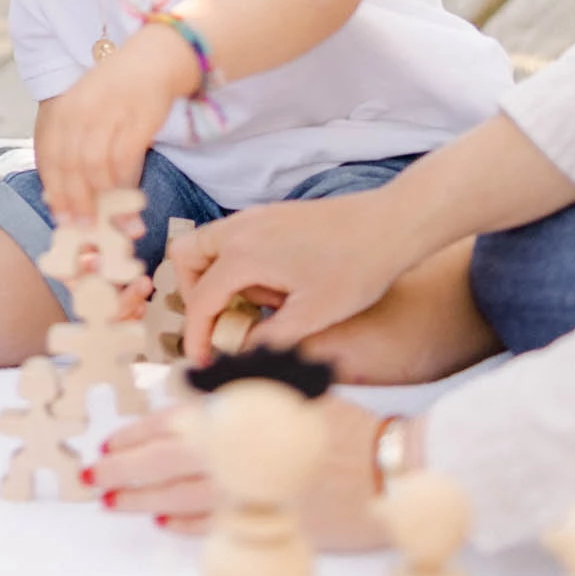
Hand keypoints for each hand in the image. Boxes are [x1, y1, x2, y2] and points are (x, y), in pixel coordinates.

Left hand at [35, 29, 194, 217]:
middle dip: (77, 203)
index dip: (54, 192)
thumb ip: (72, 146)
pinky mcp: (135, 120)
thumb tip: (65, 196)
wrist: (151, 61)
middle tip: (87, 226)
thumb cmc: (115, 93)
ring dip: (104, 200)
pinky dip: (126, 186)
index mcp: (62, 111)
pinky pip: (124, 163)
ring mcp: (107, 115)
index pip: (48, 158)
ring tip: (111, 220)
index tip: (61, 218)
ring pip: (96, 169)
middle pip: (70, 168)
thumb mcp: (84, 111)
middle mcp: (79, 112)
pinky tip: (130, 200)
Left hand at [89, 392, 390, 549]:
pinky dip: (185, 525)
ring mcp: (255, 494)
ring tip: (113, 502)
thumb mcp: (287, 390)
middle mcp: (242, 455)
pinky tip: (162, 524)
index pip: (175, 424)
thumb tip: (186, 398)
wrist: (393, 470)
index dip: (136, 436)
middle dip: (125, 470)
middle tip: (91, 477)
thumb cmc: (343, 424)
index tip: (108, 442)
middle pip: (168, 463)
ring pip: (183, 498)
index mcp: (243, 416)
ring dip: (143, 500)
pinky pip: (217, 528)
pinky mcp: (271, 526)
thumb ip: (238, 395)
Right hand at [176, 192, 400, 361]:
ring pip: (207, 243)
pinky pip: (232, 237)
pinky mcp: (271, 215)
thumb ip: (269, 338)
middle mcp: (240, 229)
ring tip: (251, 306)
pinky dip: (234, 263)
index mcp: (243, 255)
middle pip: (186, 257)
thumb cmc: (354, 270)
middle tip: (219, 324)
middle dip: (192, 294)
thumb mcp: (312, 316)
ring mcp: (255, 217)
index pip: (200, 300)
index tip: (202, 361)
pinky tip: (271, 286)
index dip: (196, 336)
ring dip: (213, 277)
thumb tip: (241, 354)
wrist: (388, 225)